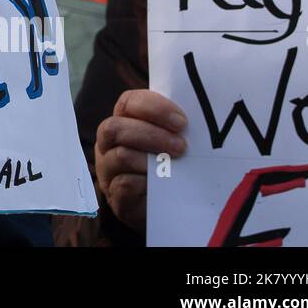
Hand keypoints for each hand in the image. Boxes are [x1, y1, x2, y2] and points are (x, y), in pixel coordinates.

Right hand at [94, 89, 186, 231]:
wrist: (165, 205)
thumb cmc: (171, 166)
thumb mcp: (172, 141)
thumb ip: (176, 128)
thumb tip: (200, 121)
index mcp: (124, 120)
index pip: (129, 102)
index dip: (154, 108)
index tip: (181, 122)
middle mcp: (109, 142)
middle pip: (116, 127)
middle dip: (151, 135)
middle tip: (181, 147)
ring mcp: (107, 169)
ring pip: (120, 156)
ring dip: (151, 160)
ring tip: (174, 167)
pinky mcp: (114, 195)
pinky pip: (124, 184)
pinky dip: (145, 183)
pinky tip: (163, 186)